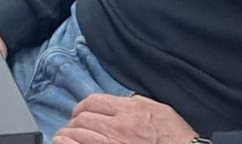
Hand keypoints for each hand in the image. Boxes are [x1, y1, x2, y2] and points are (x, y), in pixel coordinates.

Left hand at [53, 94, 197, 143]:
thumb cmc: (176, 137)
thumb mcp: (158, 110)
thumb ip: (135, 104)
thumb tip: (120, 102)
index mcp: (130, 110)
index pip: (93, 102)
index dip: (81, 108)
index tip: (79, 114)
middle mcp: (119, 126)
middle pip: (83, 118)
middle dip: (73, 123)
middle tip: (71, 129)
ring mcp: (114, 143)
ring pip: (79, 134)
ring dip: (68, 135)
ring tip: (65, 138)